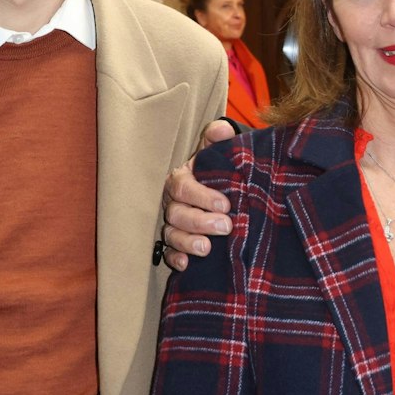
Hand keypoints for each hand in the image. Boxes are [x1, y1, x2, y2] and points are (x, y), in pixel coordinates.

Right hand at [160, 121, 236, 272]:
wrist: (224, 187)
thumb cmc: (219, 171)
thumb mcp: (218, 153)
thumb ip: (218, 139)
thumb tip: (222, 129)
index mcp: (181, 179)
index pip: (184, 187)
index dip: (202, 196)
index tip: (226, 203)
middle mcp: (172, 202)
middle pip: (178, 213)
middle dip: (200, 221)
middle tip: (226, 226)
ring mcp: (172, 223)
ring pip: (172, 234)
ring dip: (187, 242)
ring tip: (207, 248)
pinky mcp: (175, 243)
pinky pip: (168, 252)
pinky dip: (175, 259)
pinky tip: (186, 265)